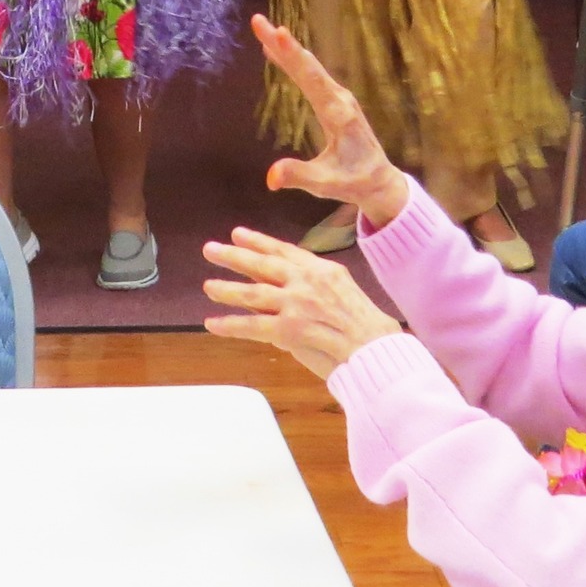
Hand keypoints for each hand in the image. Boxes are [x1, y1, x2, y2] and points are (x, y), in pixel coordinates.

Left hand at [203, 227, 401, 378]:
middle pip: (263, 265)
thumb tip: (290, 286)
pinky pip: (253, 326)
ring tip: (208, 286)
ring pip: (253, 293)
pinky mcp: (290, 329)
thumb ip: (316, 285)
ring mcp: (297, 304)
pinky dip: (230, 324)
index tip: (238, 234)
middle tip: (210, 249)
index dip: (259, 242)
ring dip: (227, 289)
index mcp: (322, 270)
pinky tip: (213, 323)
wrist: (377, 352)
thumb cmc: (367, 328)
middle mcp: (307, 281)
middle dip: (234, 256)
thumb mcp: (345, 291)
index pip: (284, 250)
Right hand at [253, 15, 410, 225]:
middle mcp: (339, 99)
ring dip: (286, 47)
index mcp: (338, 115)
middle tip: (257, 21)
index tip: (278, 32)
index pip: (312, 80)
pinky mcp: (335, 100)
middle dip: (282, 43)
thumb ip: (299, 176)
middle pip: (307, 65)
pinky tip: (275, 52)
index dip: (293, 56)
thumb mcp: (325, 184)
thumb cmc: (353, 181)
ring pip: (309, 66)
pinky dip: (292, 60)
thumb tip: (270, 178)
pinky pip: (310, 74)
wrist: (380, 180)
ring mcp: (338, 97)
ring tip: (262, 28)